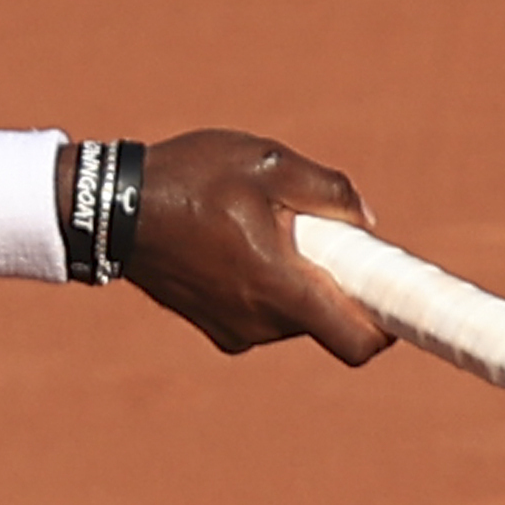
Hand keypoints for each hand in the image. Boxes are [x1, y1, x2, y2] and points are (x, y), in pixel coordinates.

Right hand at [122, 132, 393, 363]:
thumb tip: (366, 223)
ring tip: (260, 225)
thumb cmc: (191, 179)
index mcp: (281, 288)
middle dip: (334, 279)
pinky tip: (235, 241)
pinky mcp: (216, 328)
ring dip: (296, 277)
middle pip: (328, 318)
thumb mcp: (268, 162)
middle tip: (313, 228)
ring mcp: (235, 331)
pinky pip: (263, 312)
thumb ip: (330, 192)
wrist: (110, 211)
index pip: (356, 342)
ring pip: (294, 313)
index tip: (395, 296)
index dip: (388, 328)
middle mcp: (261, 323)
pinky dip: (266, 284)